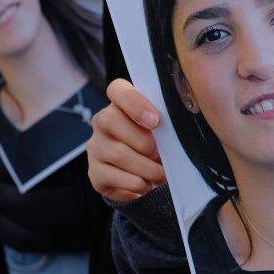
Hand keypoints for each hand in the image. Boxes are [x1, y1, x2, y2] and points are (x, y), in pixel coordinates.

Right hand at [87, 79, 167, 203]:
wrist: (141, 178)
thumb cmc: (156, 146)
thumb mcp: (162, 130)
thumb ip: (165, 124)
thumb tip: (177, 133)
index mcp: (120, 104)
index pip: (117, 90)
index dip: (134, 103)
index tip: (155, 121)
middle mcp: (102, 121)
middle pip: (111, 120)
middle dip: (143, 142)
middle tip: (161, 155)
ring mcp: (95, 147)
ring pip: (117, 152)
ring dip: (146, 167)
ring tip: (160, 174)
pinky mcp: (95, 173)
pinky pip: (113, 177)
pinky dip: (136, 183)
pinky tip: (146, 184)